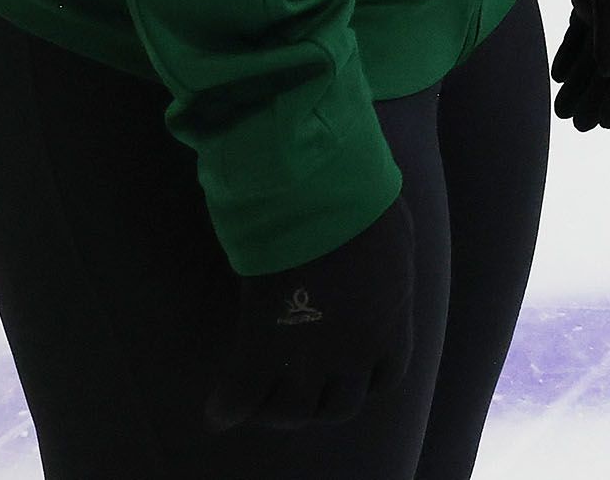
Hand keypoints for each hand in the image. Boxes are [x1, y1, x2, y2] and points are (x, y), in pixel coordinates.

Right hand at [207, 197, 414, 429]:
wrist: (316, 198)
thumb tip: (381, 260)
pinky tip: (216, 413)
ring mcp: (308, 358)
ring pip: (292, 412)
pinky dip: (226, 410)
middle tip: (295, 392)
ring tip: (256, 403)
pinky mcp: (263, 349)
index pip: (385, 377)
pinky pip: (242, 397)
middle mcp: (354, 353)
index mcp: (390, 325)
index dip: (362, 381)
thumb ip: (387, 264)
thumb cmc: (361, 204)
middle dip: (318, 403)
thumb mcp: (393, 239)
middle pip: (339, 407)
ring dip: (275, 411)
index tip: (345, 375)